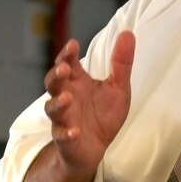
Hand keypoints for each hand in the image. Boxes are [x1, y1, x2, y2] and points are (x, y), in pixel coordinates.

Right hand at [43, 33, 133, 174]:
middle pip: (53, 82)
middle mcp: (66, 96)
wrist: (95, 148)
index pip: (68, 63)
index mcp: (77, 81)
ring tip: (68, 98)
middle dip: (56, 75)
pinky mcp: (64, 138)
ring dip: (58, 102)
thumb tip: (128, 33)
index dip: (68, 54)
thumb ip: (121, 63)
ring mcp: (63, 117)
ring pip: (52, 107)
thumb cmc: (103, 115)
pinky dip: (66, 133)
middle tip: (64, 69)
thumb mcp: (118, 88)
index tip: (73, 45)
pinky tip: (75, 131)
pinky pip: (61, 135)